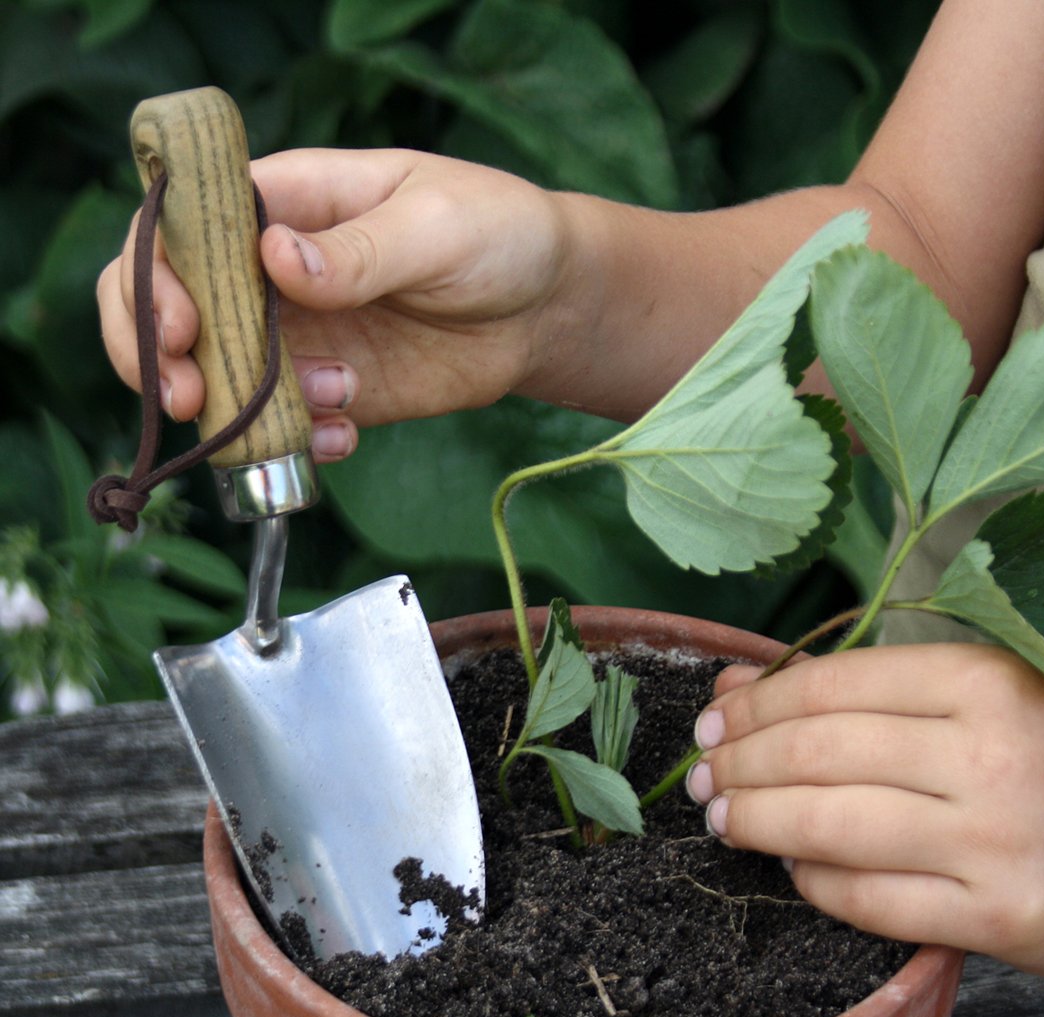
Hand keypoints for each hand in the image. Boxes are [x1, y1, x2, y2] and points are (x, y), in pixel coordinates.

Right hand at [97, 149, 574, 460]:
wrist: (545, 306)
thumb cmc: (496, 232)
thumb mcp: (436, 226)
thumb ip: (360, 250)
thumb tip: (277, 260)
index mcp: (284, 203)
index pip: (178, 229)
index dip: (155, 277)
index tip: (182, 327)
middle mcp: (270, 271)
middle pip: (170, 309)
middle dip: (162, 358)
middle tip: (193, 400)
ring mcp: (298, 336)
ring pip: (219, 380)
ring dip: (245, 410)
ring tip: (339, 400)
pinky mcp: (331, 390)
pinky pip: (283, 427)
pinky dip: (296, 443)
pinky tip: (345, 438)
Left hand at [686, 643, 1043, 977]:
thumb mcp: (975, 696)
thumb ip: (858, 687)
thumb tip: (733, 690)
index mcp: (982, 682)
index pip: (830, 685)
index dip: (753, 705)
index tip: (711, 721)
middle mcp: (988, 756)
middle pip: (817, 752)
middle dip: (738, 763)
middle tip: (701, 774)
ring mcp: (994, 842)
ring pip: (829, 825)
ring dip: (755, 821)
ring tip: (723, 817)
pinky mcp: (999, 919)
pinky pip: (868, 900)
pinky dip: (811, 880)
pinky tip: (790, 864)